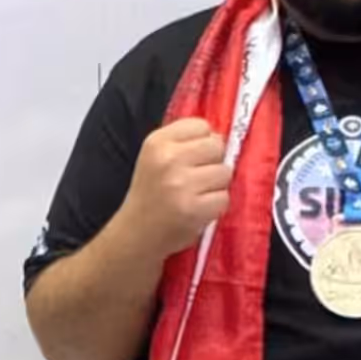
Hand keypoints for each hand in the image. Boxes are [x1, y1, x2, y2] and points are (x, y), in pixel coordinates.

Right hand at [124, 118, 231, 256]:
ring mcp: (182, 184)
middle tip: (198, 177)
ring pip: (225, 172)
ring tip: (197, 193)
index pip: (201, 126)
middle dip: (213, 161)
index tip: (193, 156)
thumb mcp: (155, 157)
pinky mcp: (194, 209)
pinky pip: (224, 197)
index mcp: (157, 142)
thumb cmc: (151, 192)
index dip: (203, 141)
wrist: (136, 234)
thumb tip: (219, 136)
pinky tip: (199, 208)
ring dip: (216, 185)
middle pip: (217, 146)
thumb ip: (184, 141)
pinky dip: (215, 205)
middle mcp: (168, 159)